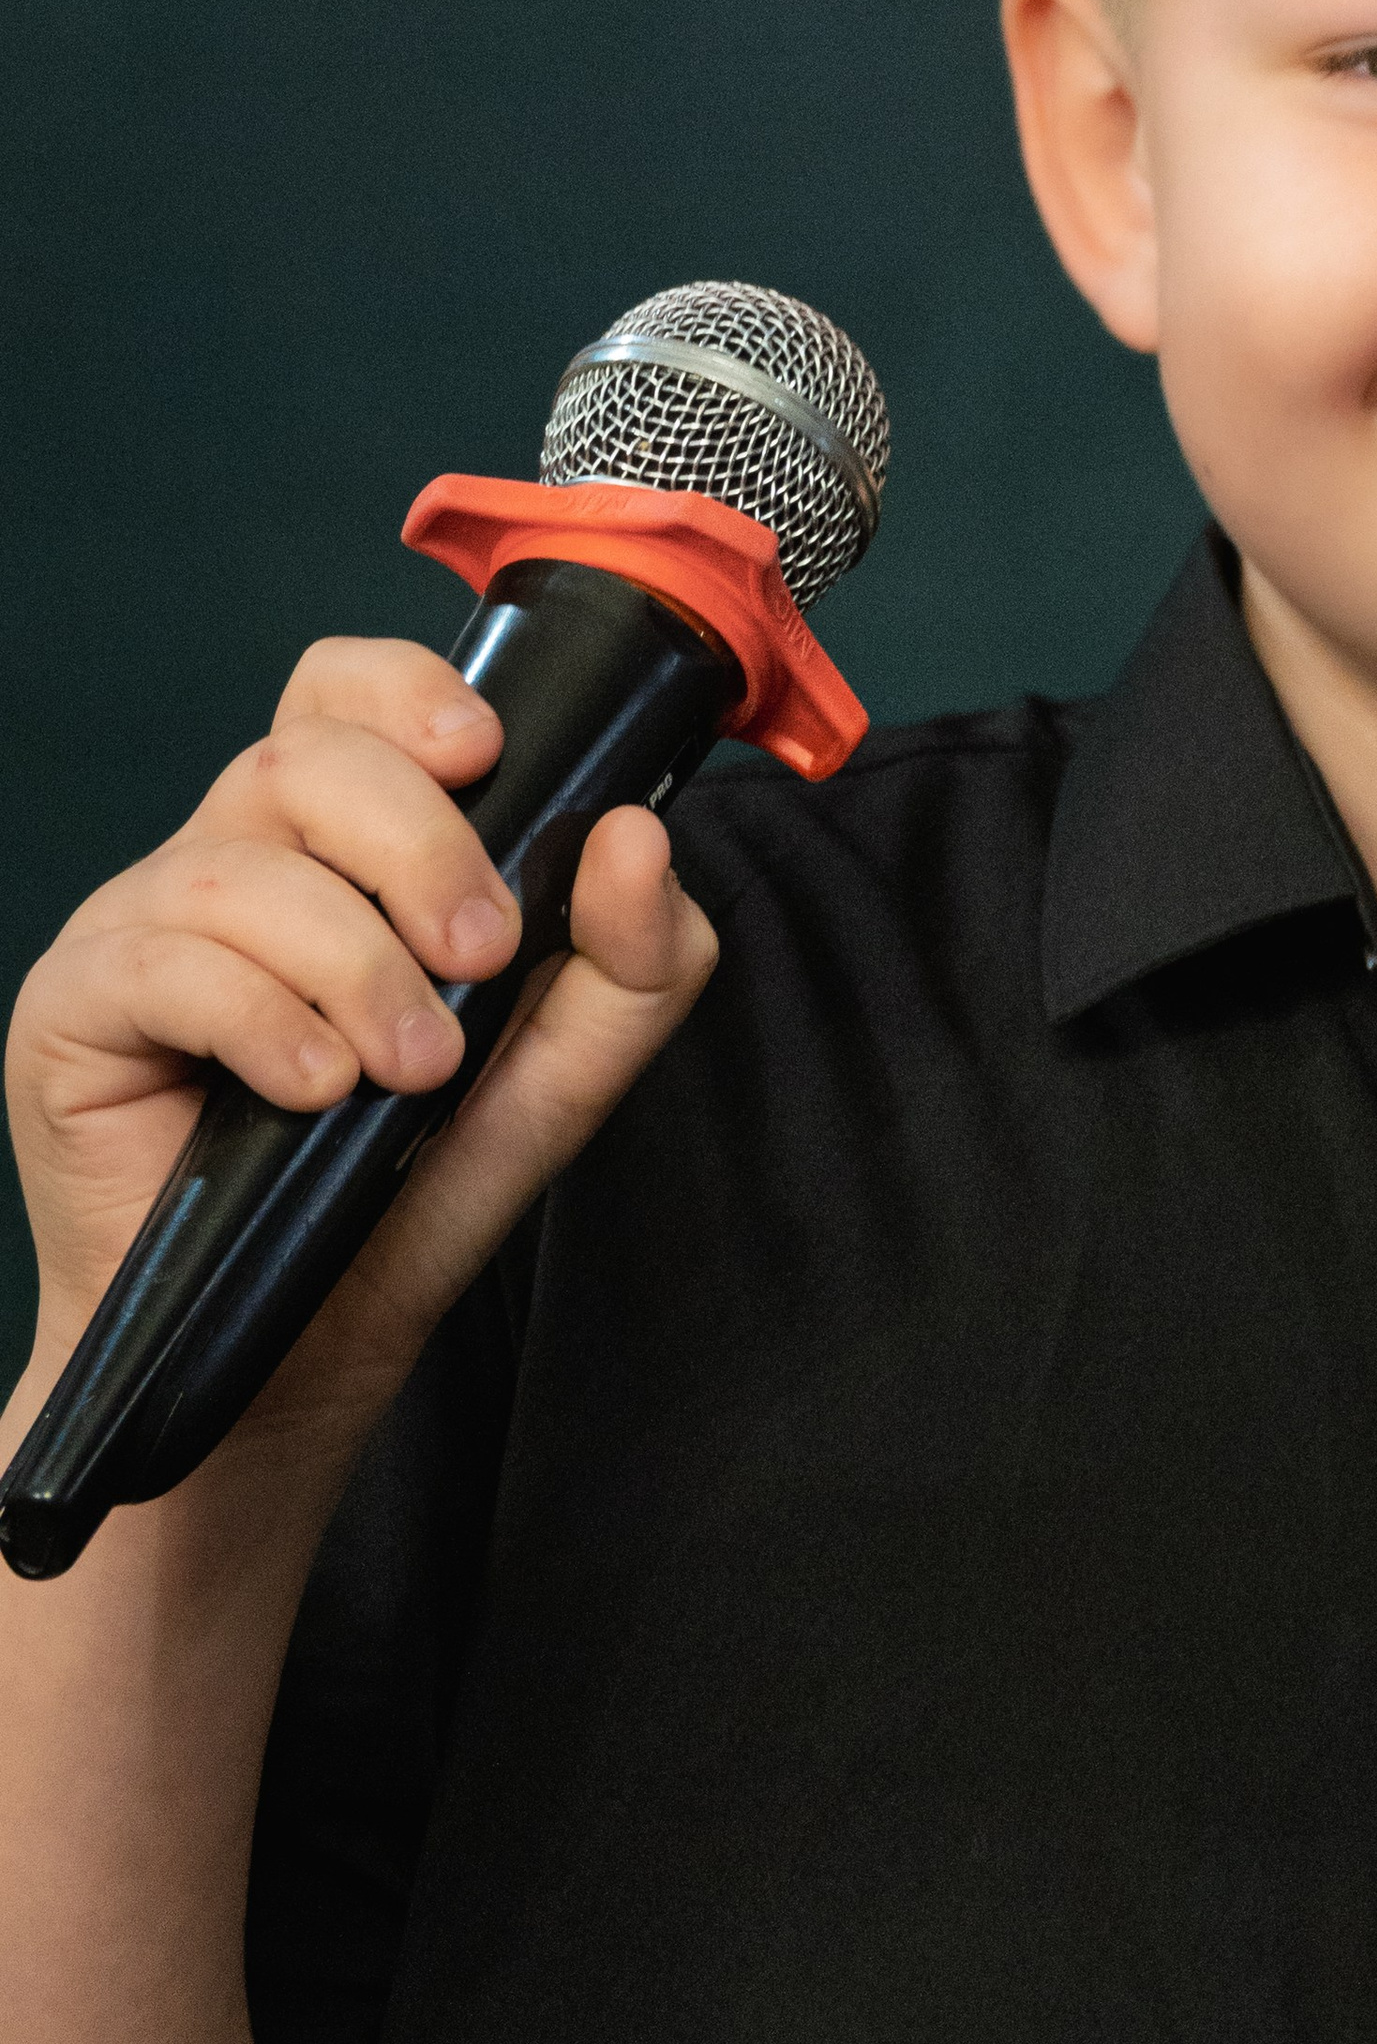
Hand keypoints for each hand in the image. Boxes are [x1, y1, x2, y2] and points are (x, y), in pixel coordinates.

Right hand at [4, 636, 718, 1457]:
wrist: (294, 1351)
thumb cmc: (405, 1194)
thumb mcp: (557, 1078)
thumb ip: (628, 965)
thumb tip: (636, 834)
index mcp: (337, 845)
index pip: (347, 693)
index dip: (409, 692)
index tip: (487, 755)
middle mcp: (232, 860)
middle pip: (304, 757)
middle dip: (418, 843)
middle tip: (481, 957)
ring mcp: (140, 927)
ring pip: (238, 864)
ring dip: (353, 963)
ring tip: (408, 1069)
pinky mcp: (73, 1007)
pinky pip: (161, 963)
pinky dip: (262, 1022)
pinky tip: (315, 1091)